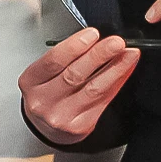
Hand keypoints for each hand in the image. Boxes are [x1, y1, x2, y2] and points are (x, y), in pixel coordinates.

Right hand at [19, 27, 139, 144]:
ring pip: (93, 89)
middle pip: (74, 75)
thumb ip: (66, 58)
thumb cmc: (46, 94)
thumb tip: (96, 40)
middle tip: (116, 42)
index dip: (75, 46)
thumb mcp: (44, 74)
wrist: (45, 127)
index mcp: (31, 82)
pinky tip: (125, 71)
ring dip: (115, 68)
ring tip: (129, 54)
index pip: (53, 61)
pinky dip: (117, 83)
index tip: (93, 34)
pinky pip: (103, 101)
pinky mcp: (80, 126)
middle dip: (99, 55)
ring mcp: (61, 116)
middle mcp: (44, 101)